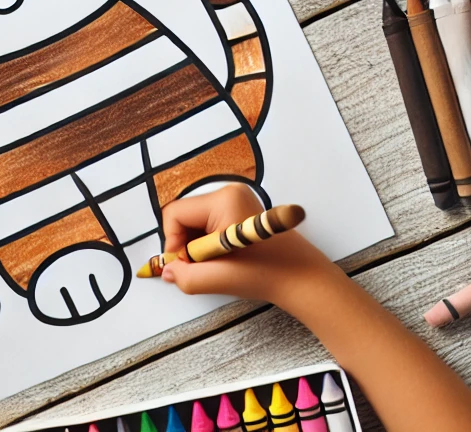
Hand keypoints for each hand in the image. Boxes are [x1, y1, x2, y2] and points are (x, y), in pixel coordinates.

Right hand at [159, 185, 330, 308]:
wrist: (304, 278)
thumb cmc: (266, 275)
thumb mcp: (220, 279)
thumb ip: (186, 276)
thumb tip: (167, 271)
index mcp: (222, 200)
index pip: (175, 214)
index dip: (172, 242)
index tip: (184, 265)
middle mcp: (228, 191)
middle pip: (185, 215)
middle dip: (185, 244)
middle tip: (200, 268)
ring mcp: (236, 198)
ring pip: (196, 220)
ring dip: (196, 244)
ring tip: (215, 264)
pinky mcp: (241, 208)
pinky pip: (210, 221)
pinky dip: (208, 241)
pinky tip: (223, 258)